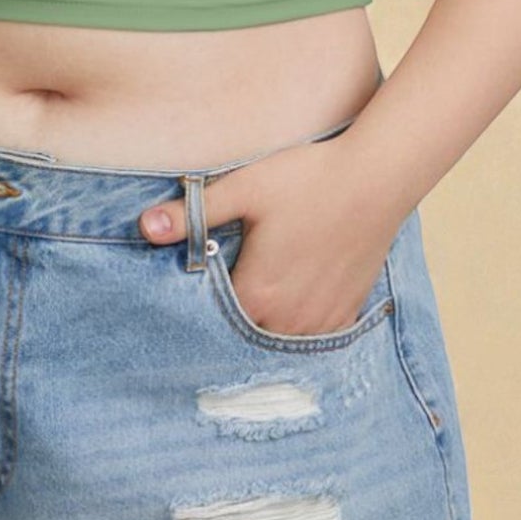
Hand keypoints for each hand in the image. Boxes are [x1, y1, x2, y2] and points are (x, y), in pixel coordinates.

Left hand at [138, 131, 407, 336]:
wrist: (376, 178)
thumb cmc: (307, 179)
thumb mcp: (243, 188)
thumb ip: (193, 213)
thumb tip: (144, 227)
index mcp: (257, 293)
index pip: (210, 322)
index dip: (195, 311)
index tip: (184, 301)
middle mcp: (288, 319)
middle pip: (242, 336)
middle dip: (225, 324)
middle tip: (214, 302)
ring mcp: (320, 321)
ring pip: (277, 341)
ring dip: (261, 329)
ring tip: (250, 305)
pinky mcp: (346, 313)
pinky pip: (311, 339)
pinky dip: (294, 330)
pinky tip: (286, 308)